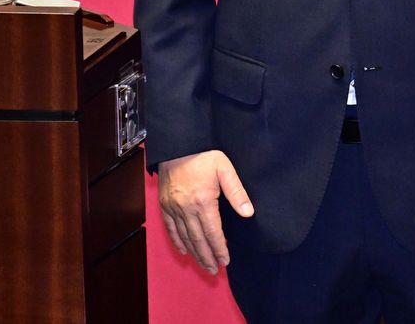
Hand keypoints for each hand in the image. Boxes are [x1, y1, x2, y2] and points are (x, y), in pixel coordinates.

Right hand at [158, 150, 253, 274]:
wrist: (178, 144)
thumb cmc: (202, 154)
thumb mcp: (224, 168)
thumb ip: (237, 192)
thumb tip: (248, 212)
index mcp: (203, 201)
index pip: (213, 233)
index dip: (220, 249)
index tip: (225, 261)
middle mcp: (186, 208)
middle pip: (198, 240)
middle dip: (207, 257)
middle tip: (215, 270)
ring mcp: (173, 207)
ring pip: (184, 237)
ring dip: (194, 253)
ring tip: (203, 264)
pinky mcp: (165, 204)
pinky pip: (170, 228)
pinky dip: (177, 241)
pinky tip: (184, 250)